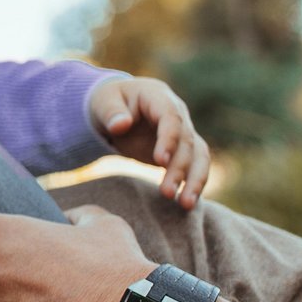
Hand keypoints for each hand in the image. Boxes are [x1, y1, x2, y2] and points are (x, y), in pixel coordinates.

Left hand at [89, 78, 209, 207]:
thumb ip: (111, 112)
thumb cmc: (108, 102)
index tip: (160, 161)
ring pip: (199, 156)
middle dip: (179, 168)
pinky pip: (195, 166)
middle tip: (167, 193)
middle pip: (186, 141)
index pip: (171, 118)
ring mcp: (183, 132)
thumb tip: (120, 125)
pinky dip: (193, 184)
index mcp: (159, 97)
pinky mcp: (182, 150)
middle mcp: (178, 114)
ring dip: (195, 180)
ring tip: (187, 205)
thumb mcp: (103, 102)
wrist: (118, 108)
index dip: (168, 139)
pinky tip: (187, 203)